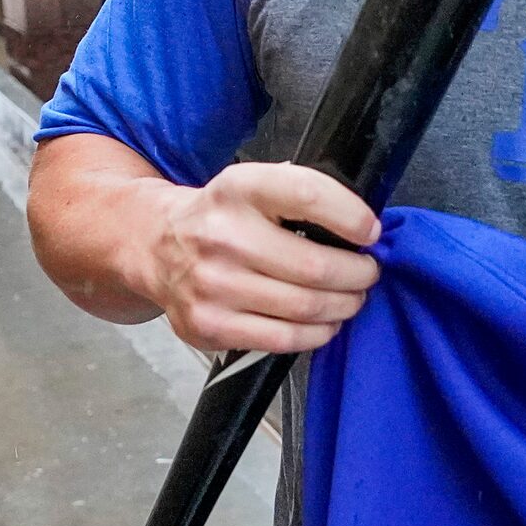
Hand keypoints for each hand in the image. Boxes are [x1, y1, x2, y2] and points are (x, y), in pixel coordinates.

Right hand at [133, 162, 381, 355]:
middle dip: (357, 275)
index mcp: (238, 189)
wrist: (155, 246)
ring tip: (350, 298)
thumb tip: (362, 231)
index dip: (351, 217)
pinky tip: (324, 322)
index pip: (308, 195)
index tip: (370, 232)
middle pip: (315, 266)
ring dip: (343, 306)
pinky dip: (317, 333)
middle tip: (366, 273)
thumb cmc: (222, 218)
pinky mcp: (208, 324)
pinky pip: (284, 338)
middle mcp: (221, 235)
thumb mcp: (252, 187)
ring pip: (306, 307)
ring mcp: (211, 284)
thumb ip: (299, 198)